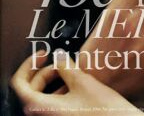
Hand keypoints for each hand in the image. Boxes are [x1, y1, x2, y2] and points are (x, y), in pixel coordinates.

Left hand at [11, 50, 140, 114]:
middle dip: (44, 73)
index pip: (19, 84)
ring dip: (53, 83)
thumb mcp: (83, 83)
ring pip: (41, 99)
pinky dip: (59, 94)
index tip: (42, 54)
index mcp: (40, 108)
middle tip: (60, 62)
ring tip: (71, 72)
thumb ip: (66, 67)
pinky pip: (52, 107)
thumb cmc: (102, 110)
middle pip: (30, 90)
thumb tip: (58, 56)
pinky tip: (75, 86)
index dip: (28, 65)